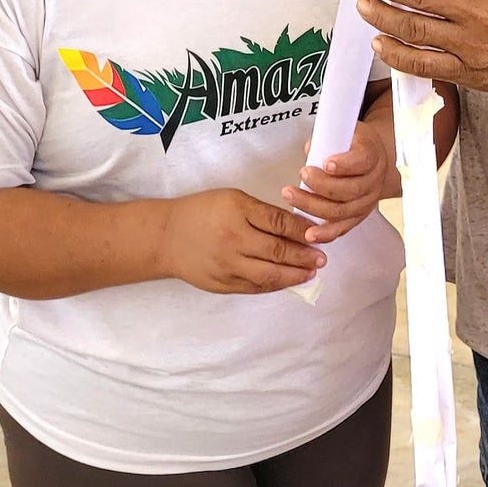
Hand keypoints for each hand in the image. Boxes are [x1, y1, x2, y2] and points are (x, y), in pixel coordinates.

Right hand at [163, 188, 325, 293]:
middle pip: (278, 251)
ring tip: (311, 272)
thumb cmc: (202, 212)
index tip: (319, 234)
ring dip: (295, 275)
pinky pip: (256, 287)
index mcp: (237, 212)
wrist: (165, 237)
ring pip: (270, 275)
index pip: (279, 222)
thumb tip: (298, 228)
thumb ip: (263, 213)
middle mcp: (233, 240)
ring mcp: (227, 265)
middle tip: (322, 258)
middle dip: (305, 256)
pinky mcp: (223, 284)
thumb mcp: (232, 200)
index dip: (303, 230)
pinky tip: (289, 280)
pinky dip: (275, 285)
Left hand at [280, 120, 390, 242]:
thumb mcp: (346, 133)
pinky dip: (325, 233)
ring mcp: (366, 203)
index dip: (345, 165)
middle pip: (350, 190)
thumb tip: (311, 149)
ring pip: (342, 211)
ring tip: (291, 195)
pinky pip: (341, 229)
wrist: (373, 163)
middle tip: (303, 174)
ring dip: (313, 206)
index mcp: (372, 157)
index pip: (362, 162)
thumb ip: (328, 138)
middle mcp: (372, 183)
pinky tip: (309, 234)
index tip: (327, 163)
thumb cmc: (356, 147)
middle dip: (322, 185)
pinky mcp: (356, 217)